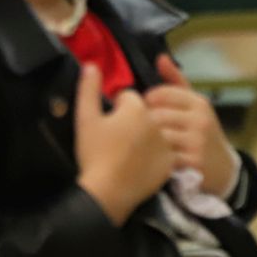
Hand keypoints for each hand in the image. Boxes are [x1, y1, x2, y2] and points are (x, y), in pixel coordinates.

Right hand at [74, 64, 174, 224]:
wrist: (107, 191)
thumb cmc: (94, 154)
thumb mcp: (85, 119)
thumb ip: (88, 90)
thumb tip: (91, 65)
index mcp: (137, 108)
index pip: (130, 98)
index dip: (117, 109)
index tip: (109, 123)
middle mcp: (157, 121)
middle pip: (147, 113)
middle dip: (135, 120)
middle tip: (120, 138)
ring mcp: (167, 142)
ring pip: (158, 130)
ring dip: (148, 135)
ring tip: (131, 151)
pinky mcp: (171, 161)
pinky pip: (166, 151)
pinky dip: (157, 154)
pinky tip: (142, 163)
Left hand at [145, 54, 238, 196]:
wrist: (222, 168)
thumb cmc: (201, 132)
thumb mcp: (194, 105)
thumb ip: (175, 81)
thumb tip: (161, 57)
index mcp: (198, 102)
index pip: (159, 94)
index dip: (146, 104)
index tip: (145, 113)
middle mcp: (200, 119)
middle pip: (155, 116)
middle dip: (144, 125)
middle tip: (139, 133)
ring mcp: (197, 141)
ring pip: (156, 137)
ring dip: (146, 143)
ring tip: (144, 147)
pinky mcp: (192, 162)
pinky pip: (162, 158)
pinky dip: (154, 160)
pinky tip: (154, 161)